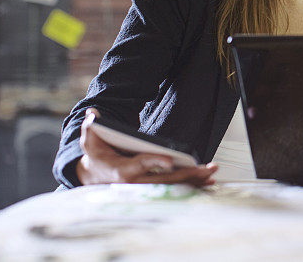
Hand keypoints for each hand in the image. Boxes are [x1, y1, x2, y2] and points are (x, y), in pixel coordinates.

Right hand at [76, 108, 217, 186]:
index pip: (140, 165)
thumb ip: (92, 127)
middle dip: (187, 174)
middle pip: (165, 179)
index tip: (170, 160)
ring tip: (212, 173)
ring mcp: (146, 188)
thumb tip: (93, 114)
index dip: (155, 162)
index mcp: (123, 170)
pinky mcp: (154, 189)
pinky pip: (175, 189)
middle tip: (206, 168)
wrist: (95, 177)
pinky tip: (209, 183)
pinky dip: (192, 186)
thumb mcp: (90, 141)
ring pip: (173, 186)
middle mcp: (137, 183)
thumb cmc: (96, 156)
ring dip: (194, 180)